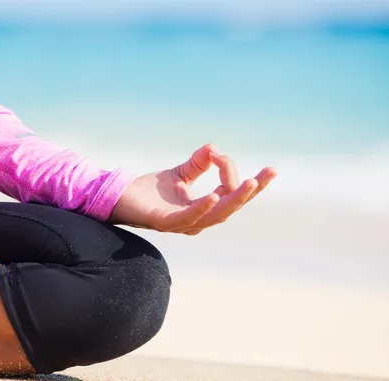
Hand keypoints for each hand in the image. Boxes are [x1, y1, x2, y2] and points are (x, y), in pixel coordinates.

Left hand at [107, 144, 276, 234]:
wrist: (119, 197)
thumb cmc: (149, 191)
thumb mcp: (180, 173)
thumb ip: (198, 163)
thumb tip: (214, 147)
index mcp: (203, 210)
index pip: (231, 196)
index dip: (243, 180)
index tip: (231, 156)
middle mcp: (197, 220)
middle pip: (231, 207)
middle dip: (251, 191)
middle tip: (269, 172)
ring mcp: (182, 224)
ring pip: (216, 215)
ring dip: (234, 199)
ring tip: (250, 183)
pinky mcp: (165, 223)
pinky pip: (188, 218)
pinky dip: (203, 208)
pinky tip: (214, 195)